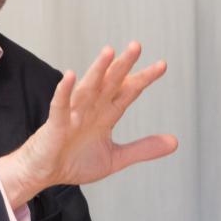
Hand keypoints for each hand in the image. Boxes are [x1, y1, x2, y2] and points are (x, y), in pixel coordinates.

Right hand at [0, 43, 175, 205]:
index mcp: (106, 114)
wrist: (45, 174)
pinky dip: (64, 91)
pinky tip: (70, 76)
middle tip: (137, 46)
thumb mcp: (116, 158)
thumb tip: (175, 142)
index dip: (144, 78)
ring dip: (97, 70)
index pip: (128, 91)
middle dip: (123, 65)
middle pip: (111, 82)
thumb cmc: (75, 161)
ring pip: (88, 87)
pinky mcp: (56, 124)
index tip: (162, 65)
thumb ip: (143, 148)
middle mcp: (92, 108)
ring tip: (109, 52)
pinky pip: (60, 106)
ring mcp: (73, 114)